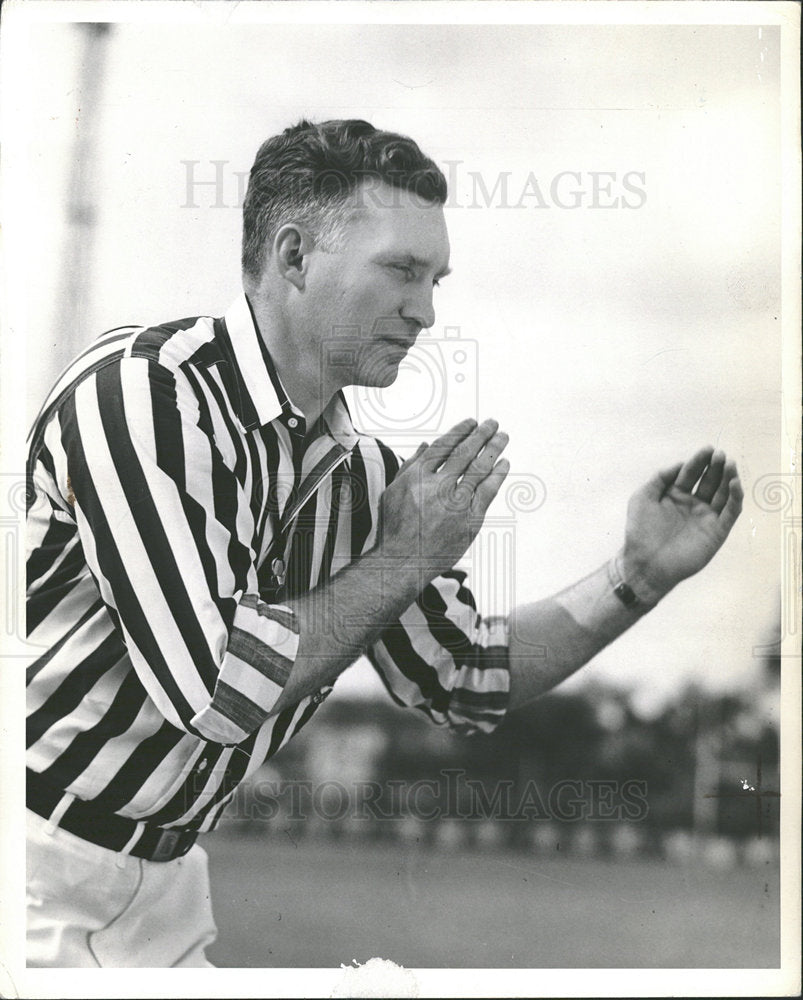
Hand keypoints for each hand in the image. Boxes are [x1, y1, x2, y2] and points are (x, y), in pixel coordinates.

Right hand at [377, 417, 509, 580]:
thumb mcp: (392, 492)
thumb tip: (427, 444)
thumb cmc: (395, 528)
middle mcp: (437, 486)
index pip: (444, 446)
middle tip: (493, 423)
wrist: (404, 561)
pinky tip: (504, 463)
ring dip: (494, 449)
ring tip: (503, 437)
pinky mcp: (470, 519)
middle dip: (481, 434)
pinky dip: (498, 475)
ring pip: (480, 468)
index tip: (471, 422)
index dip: (461, 431)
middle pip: (465, 452)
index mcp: (417, 477)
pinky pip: (489, 491)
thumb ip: (410, 466)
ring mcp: (455, 503)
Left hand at [622, 447, 742, 602]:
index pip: (690, 473)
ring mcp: (705, 518)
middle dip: (715, 467)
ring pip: (722, 494)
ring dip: (728, 478)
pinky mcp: (716, 532)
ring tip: (730, 464)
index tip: (707, 449)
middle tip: (720, 455)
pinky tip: (734, 483)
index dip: (699, 461)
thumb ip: (660, 478)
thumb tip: (680, 464)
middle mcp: (692, 505)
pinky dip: (735, 497)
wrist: (645, 563)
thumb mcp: (643, 498)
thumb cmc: (640, 532)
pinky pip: (730, 512)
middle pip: (709, 481)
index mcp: (674, 496)